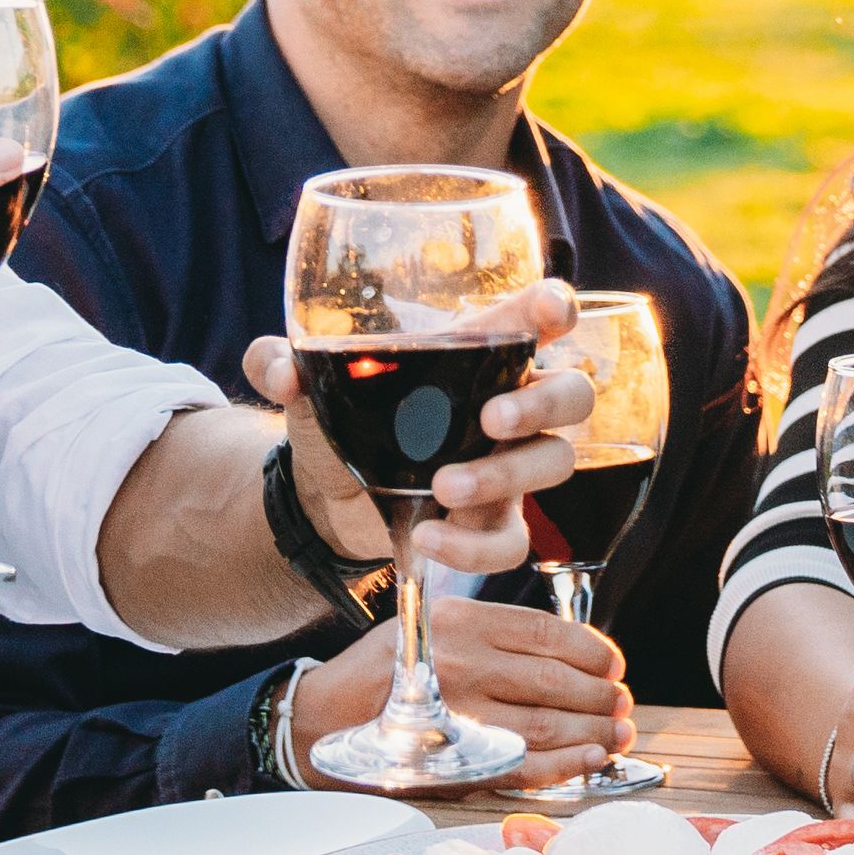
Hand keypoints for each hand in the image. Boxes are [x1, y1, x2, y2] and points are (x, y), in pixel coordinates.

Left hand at [246, 284, 582, 575]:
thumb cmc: (341, 421)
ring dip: (505, 475)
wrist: (327, 497)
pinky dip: (476, 547)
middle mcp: (508, 407)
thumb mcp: (307, 388)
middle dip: (543, 405)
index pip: (535, 319)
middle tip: (490, 419)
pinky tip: (430, 538)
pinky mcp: (494, 524)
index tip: (554, 310)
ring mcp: (510, 468)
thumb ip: (280, 363)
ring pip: (555, 464)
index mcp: (476, 357)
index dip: (556, 307)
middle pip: (574, 394)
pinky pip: (515, 541)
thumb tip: (279, 368)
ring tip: (442, 487)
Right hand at [285, 584, 635, 781]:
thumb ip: (489, 631)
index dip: (592, 650)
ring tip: (617, 734)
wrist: (321, 722)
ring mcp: (457, 715)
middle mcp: (461, 664)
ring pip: (547, 723)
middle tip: (621, 703)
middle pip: (555, 680)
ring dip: (594, 732)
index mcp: (459, 622)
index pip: (545, 632)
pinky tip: (591, 760)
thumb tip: (568, 651)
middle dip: (601, 695)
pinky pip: (524, 765)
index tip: (613, 663)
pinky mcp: (452, 760)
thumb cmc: (385, 673)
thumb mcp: (429, 625)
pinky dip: (566, 765)